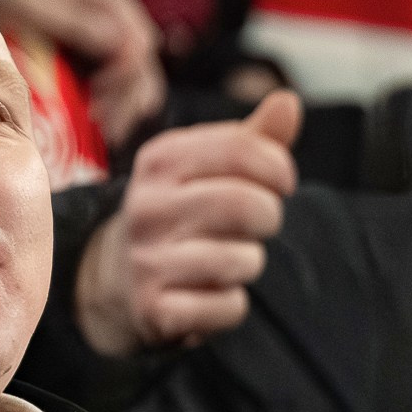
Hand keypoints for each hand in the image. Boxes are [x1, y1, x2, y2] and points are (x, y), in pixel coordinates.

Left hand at [0, 0, 167, 146]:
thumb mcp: (29, 4)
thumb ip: (72, 21)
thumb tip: (116, 43)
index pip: (139, 43)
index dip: (126, 75)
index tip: (98, 97)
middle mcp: (120, 18)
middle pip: (144, 68)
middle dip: (128, 100)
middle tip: (104, 127)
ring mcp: (115, 42)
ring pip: (141, 85)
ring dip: (126, 111)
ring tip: (105, 132)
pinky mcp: (105, 64)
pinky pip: (126, 93)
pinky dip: (118, 112)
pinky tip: (102, 128)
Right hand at [75, 91, 299, 355]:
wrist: (121, 278)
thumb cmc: (185, 212)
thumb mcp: (210, 167)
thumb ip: (254, 138)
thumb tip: (289, 101)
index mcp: (161, 159)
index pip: (243, 149)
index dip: (278, 168)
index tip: (282, 182)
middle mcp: (146, 206)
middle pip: (246, 205)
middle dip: (269, 216)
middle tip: (259, 222)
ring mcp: (146, 260)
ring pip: (243, 261)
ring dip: (251, 262)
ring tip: (230, 259)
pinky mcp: (155, 309)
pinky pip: (229, 307)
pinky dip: (233, 305)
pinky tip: (212, 293)